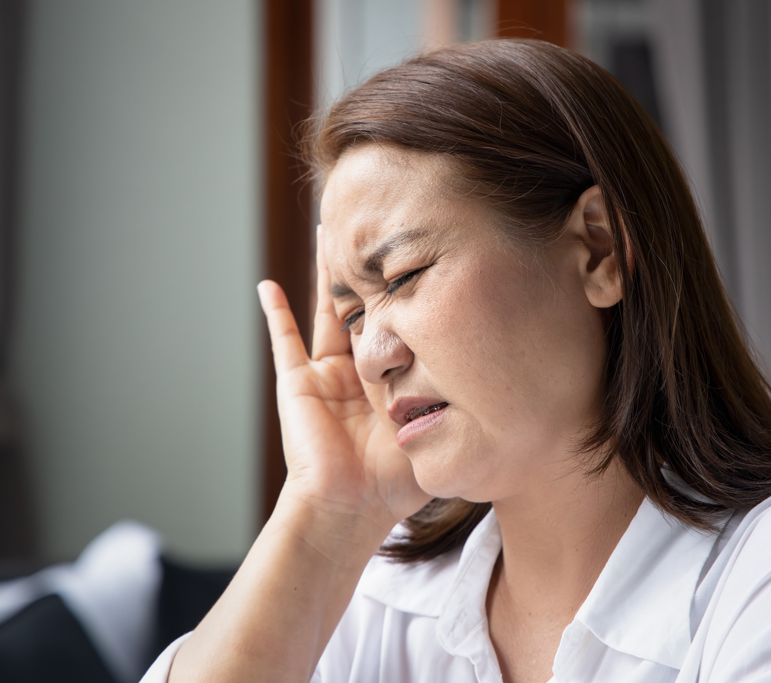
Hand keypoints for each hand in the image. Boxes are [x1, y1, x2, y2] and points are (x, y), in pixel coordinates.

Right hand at [257, 227, 431, 531]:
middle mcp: (359, 371)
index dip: (411, 290)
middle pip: (364, 307)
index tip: (427, 251)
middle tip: (379, 224)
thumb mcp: (436, 429)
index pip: (401, 323)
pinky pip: (283, 343)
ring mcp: (326, 375)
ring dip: (326, 274)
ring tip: (328, 231)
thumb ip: (455, 403)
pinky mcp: (297, 384)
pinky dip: (275, 315)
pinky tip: (267, 285)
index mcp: (392, 379)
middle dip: (370, 269)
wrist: (353, 510)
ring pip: (326, 312)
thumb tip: (503, 376)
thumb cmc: (398, 482)